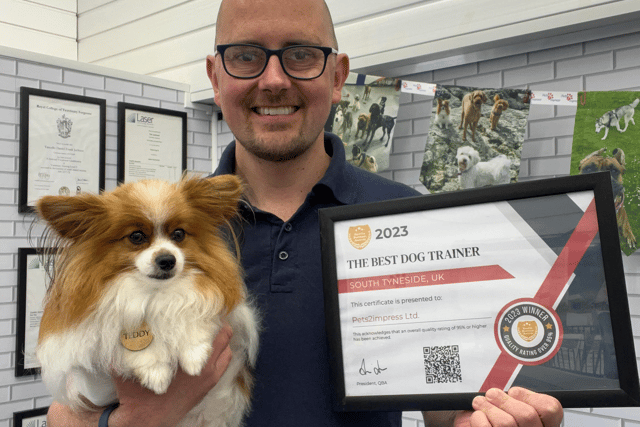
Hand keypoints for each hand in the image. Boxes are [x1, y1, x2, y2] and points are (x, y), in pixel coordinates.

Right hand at [107, 324, 233, 426]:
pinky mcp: (211, 384)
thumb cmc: (136, 392)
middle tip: (207, 313)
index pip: (207, 329)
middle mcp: (204, 367)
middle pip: (224, 334)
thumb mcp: (125, 366)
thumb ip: (125, 344)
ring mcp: (210, 376)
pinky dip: (223, 350)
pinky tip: (212, 344)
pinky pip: (226, 361)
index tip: (201, 305)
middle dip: (216, 322)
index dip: (206, 314)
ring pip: (227, 347)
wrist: (145, 420)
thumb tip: (122, 322)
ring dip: (221, 336)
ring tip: (211, 326)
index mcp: (185, 359)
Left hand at [454, 387, 562, 426]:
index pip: (551, 409)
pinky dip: (478, 417)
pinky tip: (479, 416)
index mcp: (543, 426)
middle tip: (492, 394)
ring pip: (506, 422)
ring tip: (480, 403)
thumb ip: (521, 402)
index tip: (515, 392)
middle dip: (504, 399)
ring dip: (488, 407)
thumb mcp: (518, 411)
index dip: (530, 396)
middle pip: (527, 414)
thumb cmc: (499, 421)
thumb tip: (510, 390)